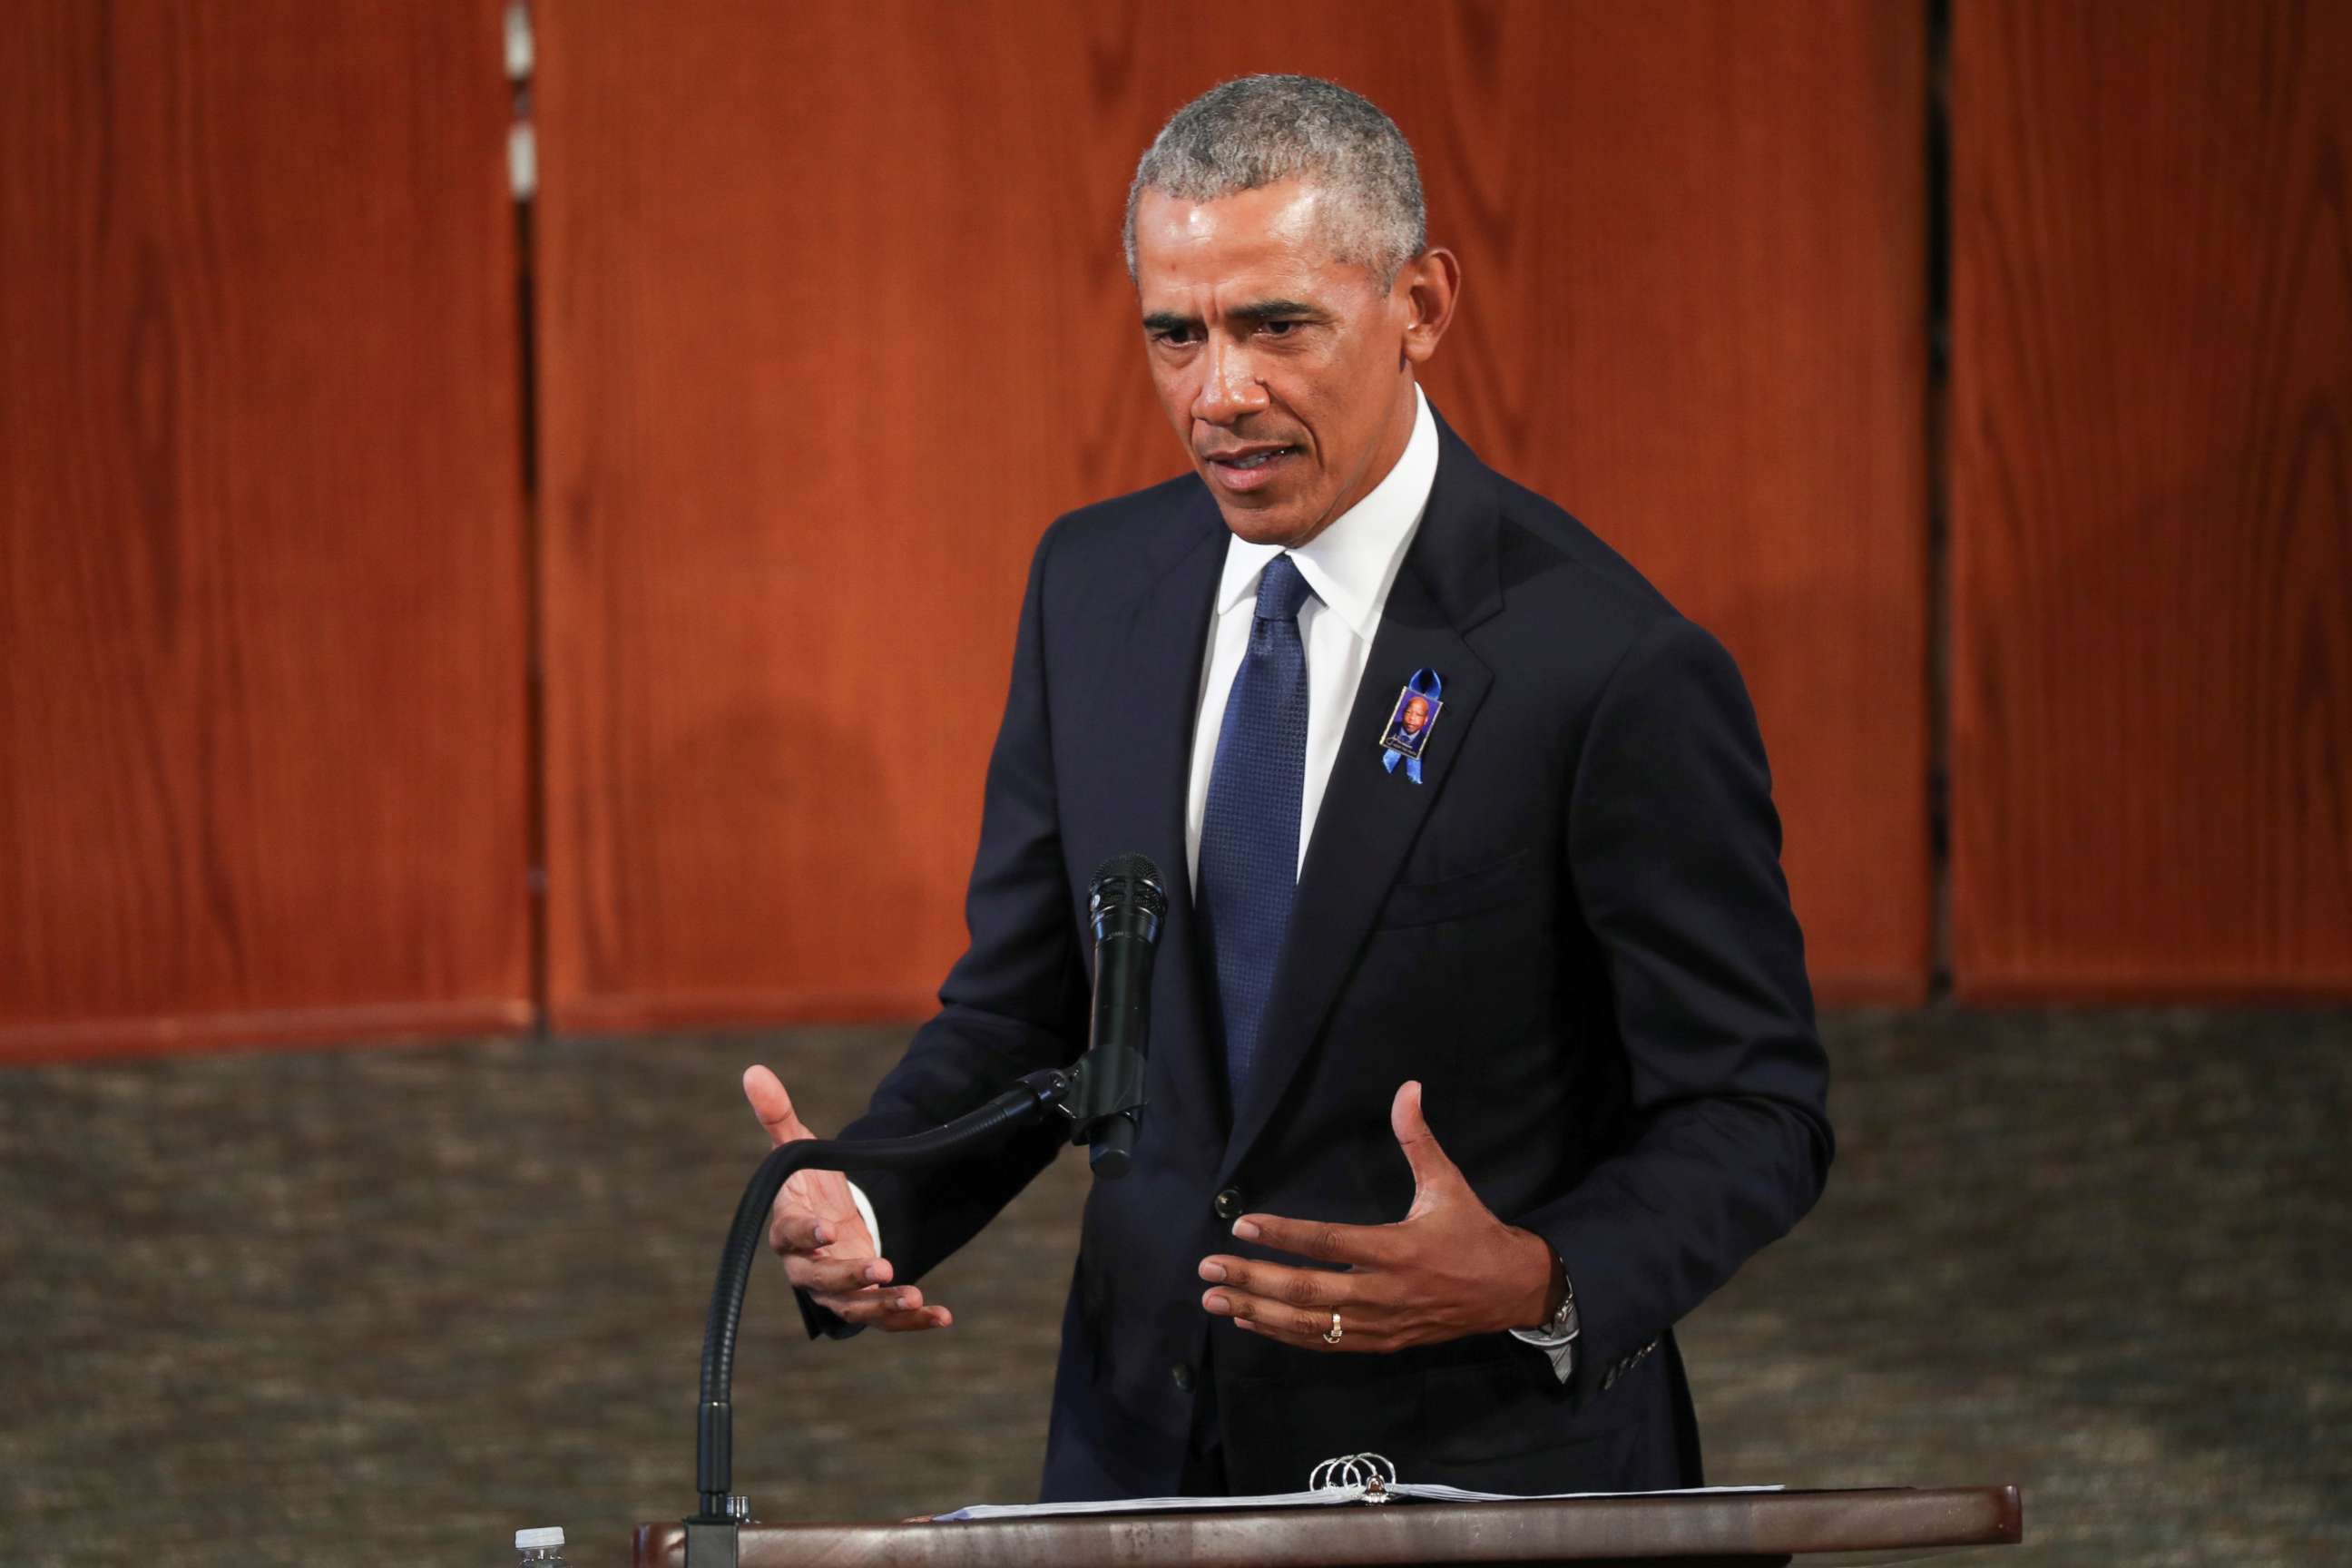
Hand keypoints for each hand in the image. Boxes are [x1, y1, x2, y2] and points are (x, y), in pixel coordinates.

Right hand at [742, 1065, 950, 1331]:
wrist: (829, 1223)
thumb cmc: (810, 1187)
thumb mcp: (799, 1150)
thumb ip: (778, 1115)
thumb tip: (753, 1071)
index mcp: (788, 1231)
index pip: (789, 1235)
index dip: (806, 1233)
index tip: (827, 1228)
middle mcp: (808, 1267)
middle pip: (820, 1280)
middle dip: (850, 1276)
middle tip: (881, 1267)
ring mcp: (836, 1290)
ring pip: (852, 1307)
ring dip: (881, 1305)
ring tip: (913, 1294)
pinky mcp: (864, 1302)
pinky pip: (884, 1320)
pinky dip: (911, 1321)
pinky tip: (942, 1315)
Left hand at [1197, 1080, 1557, 1352]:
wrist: (1511, 1292)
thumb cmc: (1473, 1233)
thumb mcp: (1448, 1183)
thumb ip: (1418, 1139)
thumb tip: (1408, 1088)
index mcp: (1397, 1249)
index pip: (1330, 1242)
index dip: (1284, 1236)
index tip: (1242, 1225)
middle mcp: (1384, 1292)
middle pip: (1308, 1291)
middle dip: (1253, 1280)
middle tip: (1209, 1269)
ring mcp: (1380, 1323)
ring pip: (1310, 1324)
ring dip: (1259, 1312)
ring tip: (1215, 1300)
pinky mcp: (1381, 1342)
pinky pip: (1325, 1343)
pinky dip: (1285, 1334)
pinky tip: (1251, 1322)